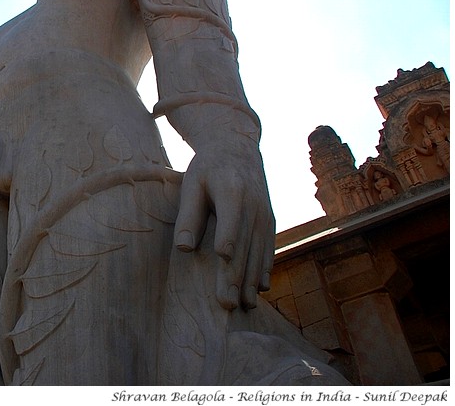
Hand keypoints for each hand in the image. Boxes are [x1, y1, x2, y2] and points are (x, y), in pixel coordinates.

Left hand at [173, 141, 274, 309]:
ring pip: (259, 253)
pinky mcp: (270, 221)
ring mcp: (265, 215)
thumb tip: (184, 250)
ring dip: (252, 281)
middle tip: (227, 304)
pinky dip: (264, 270)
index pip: (231, 222)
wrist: (238, 148)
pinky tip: (259, 290)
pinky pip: (268, 249)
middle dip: (236, 276)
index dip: (228, 242)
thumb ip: (189, 216)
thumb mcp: (192, 185)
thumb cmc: (207, 168)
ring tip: (244, 306)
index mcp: (233, 192)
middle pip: (245, 246)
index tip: (223, 262)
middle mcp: (254, 206)